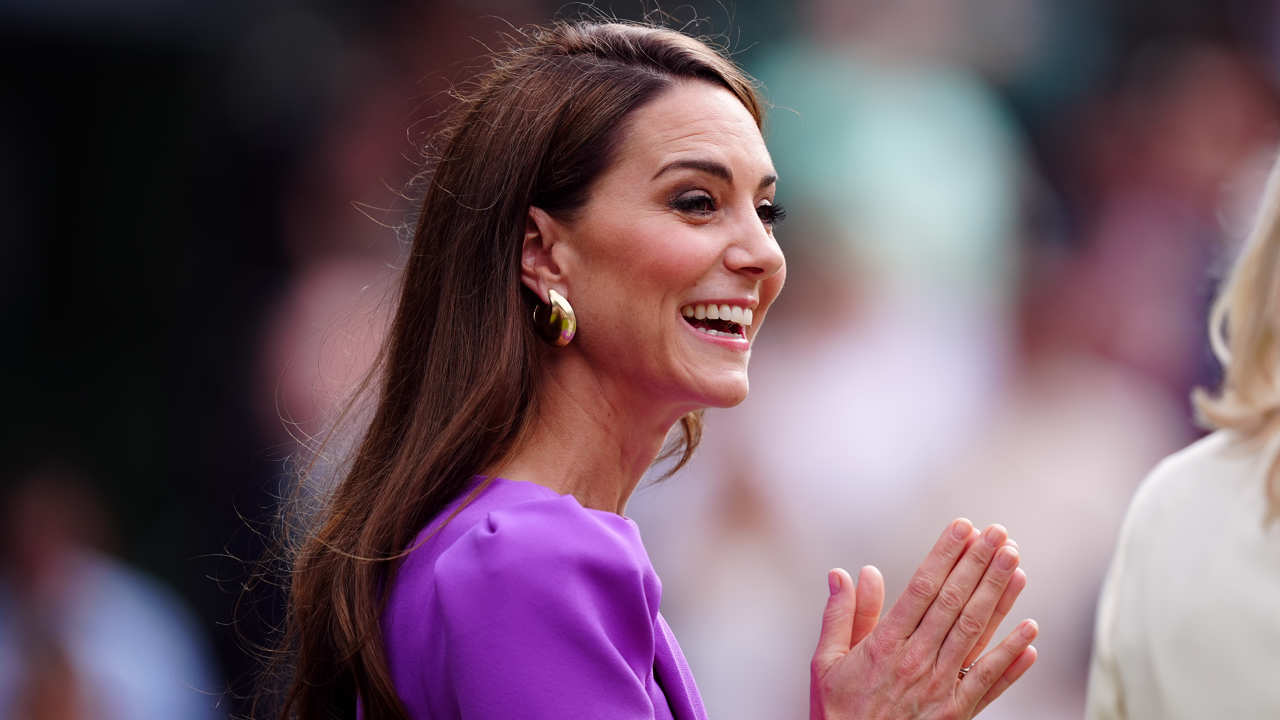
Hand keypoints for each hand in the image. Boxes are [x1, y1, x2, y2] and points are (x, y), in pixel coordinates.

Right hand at [809, 519, 1037, 719]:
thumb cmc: (838, 711)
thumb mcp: (825, 662)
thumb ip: (841, 616)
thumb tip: (846, 574)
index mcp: (883, 645)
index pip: (921, 589)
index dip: (944, 555)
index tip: (962, 528)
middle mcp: (916, 661)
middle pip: (953, 603)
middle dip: (978, 566)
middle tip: (999, 535)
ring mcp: (940, 688)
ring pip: (975, 634)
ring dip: (999, 598)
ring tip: (1016, 566)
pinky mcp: (957, 713)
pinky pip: (989, 681)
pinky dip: (1011, 657)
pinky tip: (1030, 632)